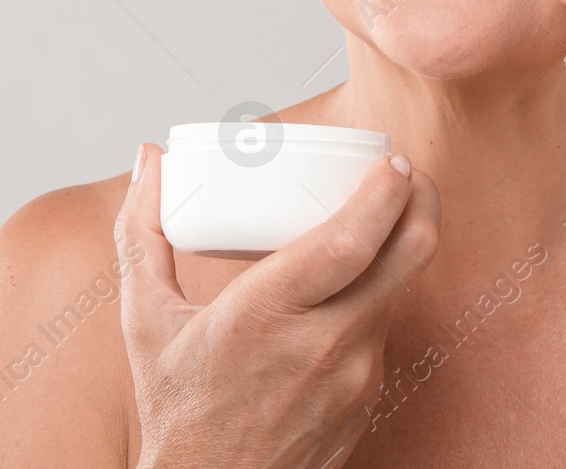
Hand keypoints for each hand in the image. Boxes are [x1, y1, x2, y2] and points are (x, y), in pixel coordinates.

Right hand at [113, 143, 439, 467]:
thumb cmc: (176, 407)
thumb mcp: (145, 318)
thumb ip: (142, 232)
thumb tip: (148, 158)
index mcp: (265, 315)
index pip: (350, 241)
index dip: (385, 194)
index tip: (393, 161)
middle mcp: (322, 345)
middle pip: (408, 257)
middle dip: (422, 204)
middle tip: (408, 176)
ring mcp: (354, 376)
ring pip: (396, 291)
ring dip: (393, 251)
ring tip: (370, 223)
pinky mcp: (368, 398)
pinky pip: (383, 331)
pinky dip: (373, 298)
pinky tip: (348, 288)